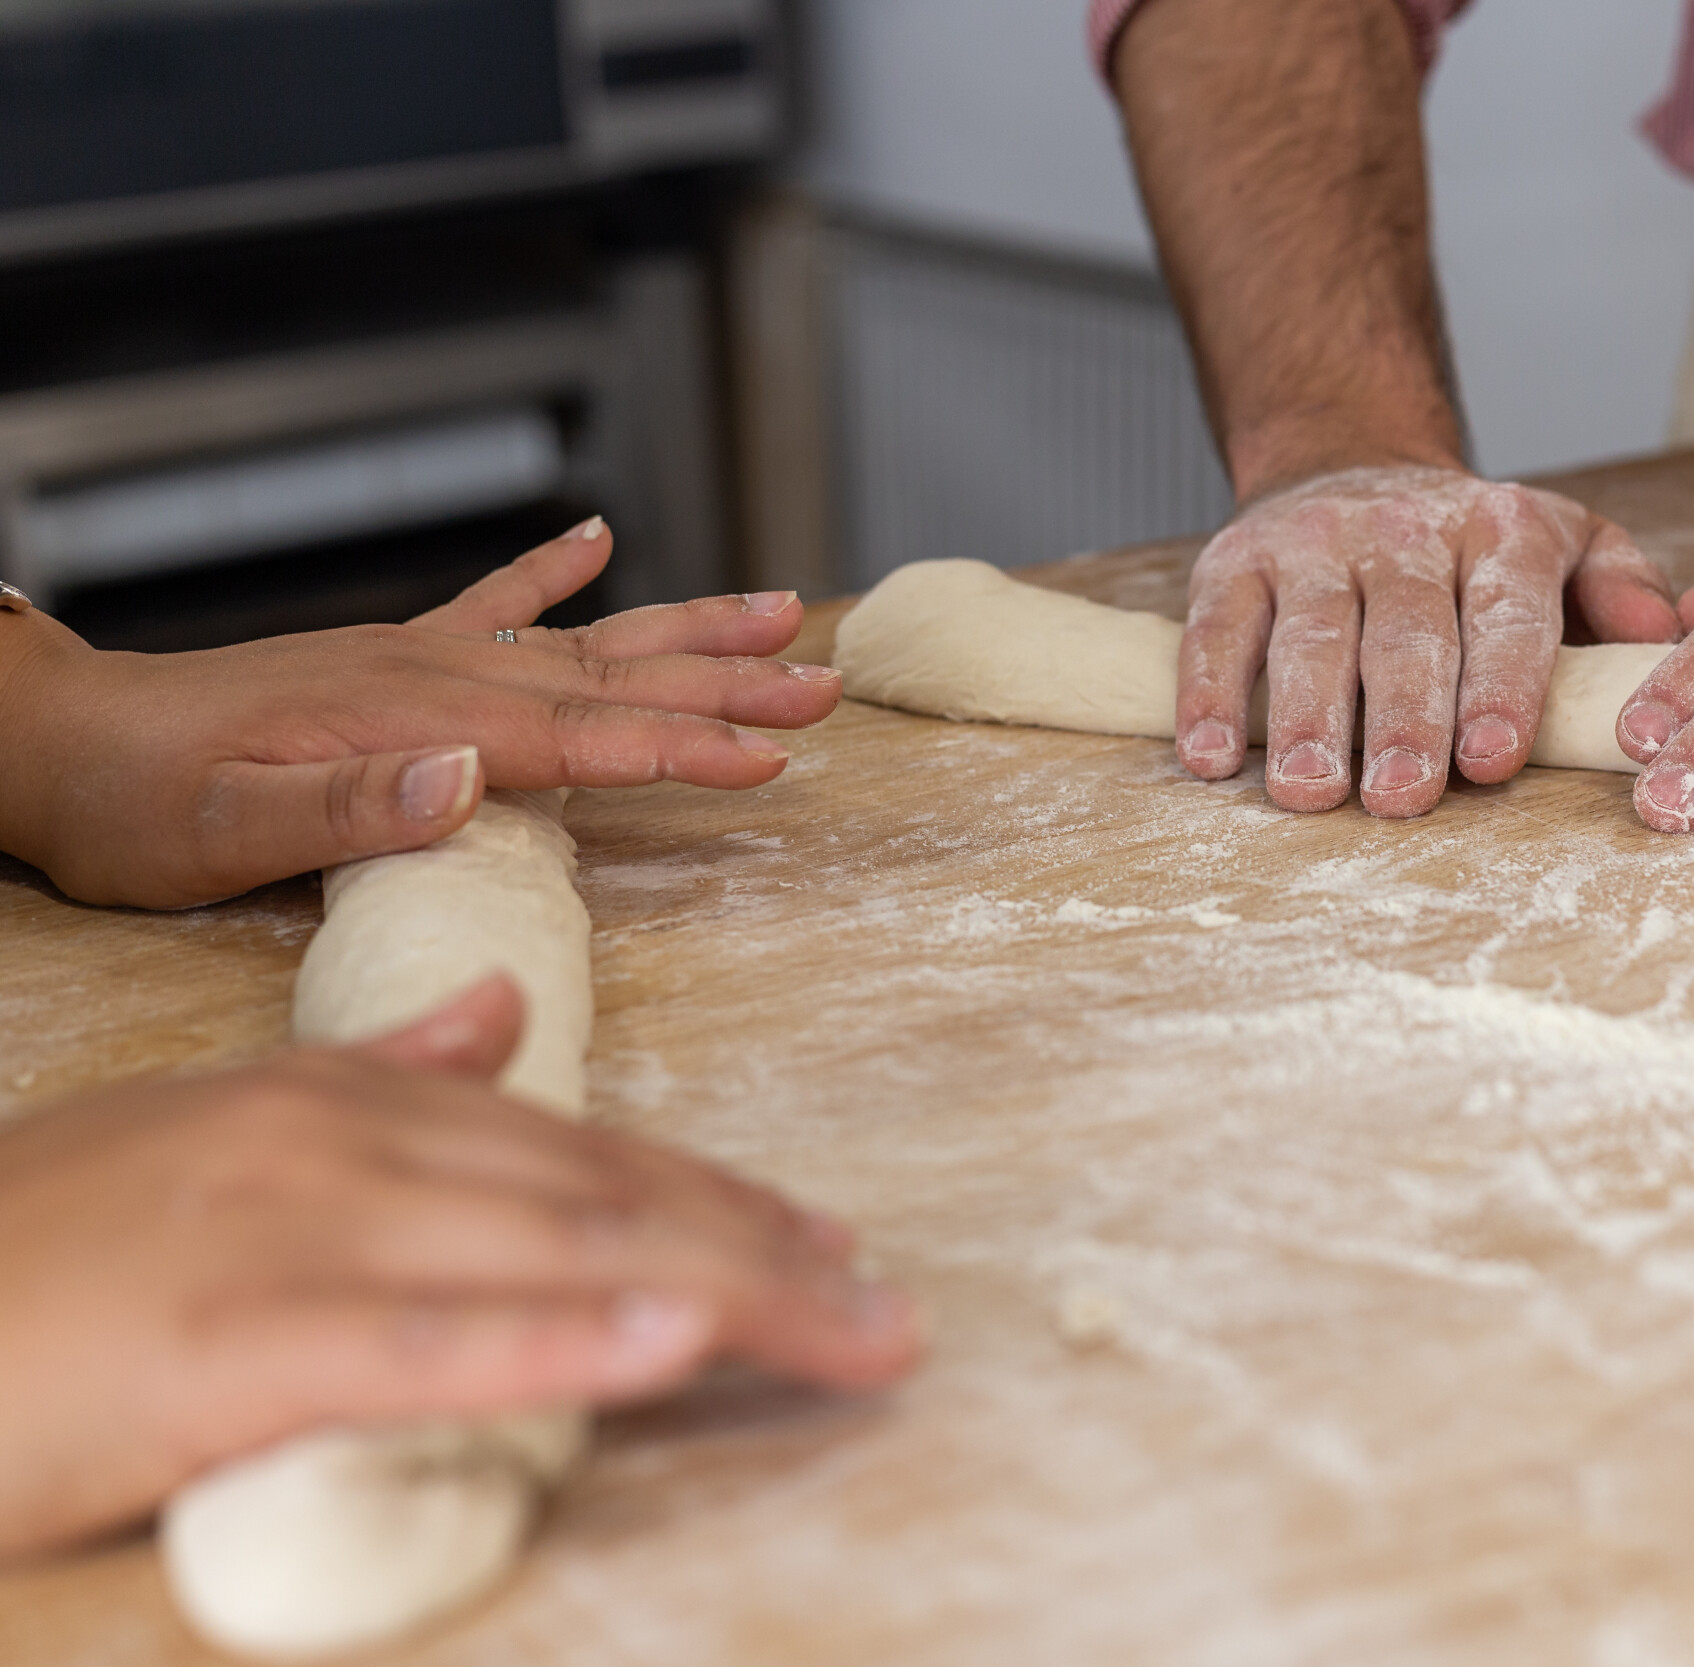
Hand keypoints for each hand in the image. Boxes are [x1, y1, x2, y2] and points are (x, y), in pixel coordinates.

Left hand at [0, 518, 840, 906]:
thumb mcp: (224, 831)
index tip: (772, 758)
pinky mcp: (389, 660)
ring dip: (684, 631)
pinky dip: (551, 573)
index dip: (684, 747)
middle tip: (828, 682)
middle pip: (613, 675)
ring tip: (779, 613)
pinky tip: (599, 541)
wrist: (55, 743)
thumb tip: (471, 777)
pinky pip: (491, 604)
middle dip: (729, 681)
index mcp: (415, 718)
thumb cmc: (136, 806)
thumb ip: (349, 804)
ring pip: (583, 641)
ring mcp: (417, 658)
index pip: (581, 736)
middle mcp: (434, 673)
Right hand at [0, 976, 919, 1562]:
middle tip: (888, 1312)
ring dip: (727, 1296)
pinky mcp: (232, 1340)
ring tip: (851, 1331)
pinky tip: (676, 1340)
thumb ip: (373, 1074)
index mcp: (347, 1099)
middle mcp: (344, 1143)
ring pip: (559, 1252)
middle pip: (603, 1194)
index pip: (578, 1146)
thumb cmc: (36, 1250)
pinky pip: (434, 1338)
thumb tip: (495, 1020)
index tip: (824, 1244)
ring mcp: (292, 1230)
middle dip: (762, 1254)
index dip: (715, 1195)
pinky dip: (567, 1338)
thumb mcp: (217, 1130)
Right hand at [1177, 467, 1679, 815]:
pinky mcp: (1234, 562)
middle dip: (1406, 717)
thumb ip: (1620, 589)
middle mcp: (1406, 529)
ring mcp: (1313, 543)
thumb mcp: (1565, 543)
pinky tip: (1213, 760)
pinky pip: (1217, 630)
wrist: (1351, 466)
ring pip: (1309, 633)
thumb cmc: (1471, 549)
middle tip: (1404, 795)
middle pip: (1407, 630)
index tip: (1491, 758)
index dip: (1500, 684)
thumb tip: (1662, 641)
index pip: (1506, 610)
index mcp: (1500, 532)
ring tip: (1312, 790)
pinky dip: (1209, 695)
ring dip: (1307, 718)